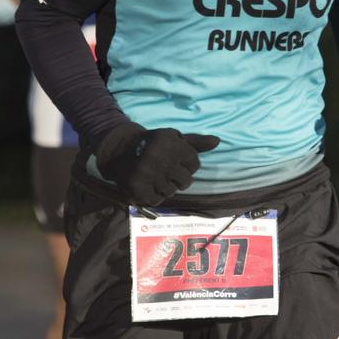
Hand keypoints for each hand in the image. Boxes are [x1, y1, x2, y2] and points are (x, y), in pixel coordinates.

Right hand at [95, 123, 221, 207]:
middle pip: (186, 181)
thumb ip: (195, 142)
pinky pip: (157, 200)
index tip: (175, 162)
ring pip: (171, 192)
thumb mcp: (173, 138)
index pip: (194, 165)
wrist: (120, 150)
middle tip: (165, 172)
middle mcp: (160, 158)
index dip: (187, 166)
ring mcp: (148, 174)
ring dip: (165, 187)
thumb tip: (217, 141)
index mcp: (171, 143)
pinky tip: (148, 185)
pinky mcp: (138, 187)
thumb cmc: (153, 144)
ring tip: (155, 177)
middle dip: (178, 179)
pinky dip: (154, 196)